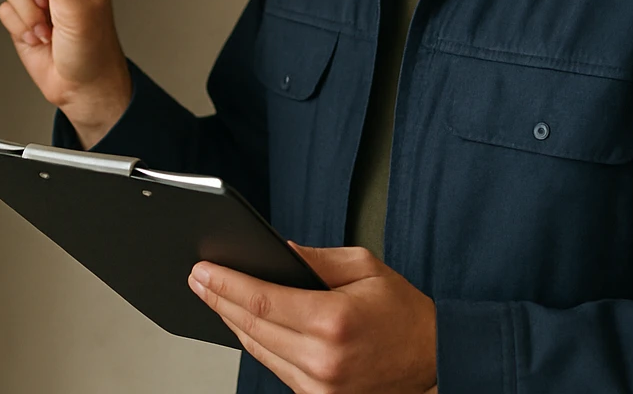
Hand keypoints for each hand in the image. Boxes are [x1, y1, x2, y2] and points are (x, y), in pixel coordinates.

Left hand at [189, 243, 436, 393]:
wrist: (434, 361)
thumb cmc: (405, 314)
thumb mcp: (366, 268)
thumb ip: (317, 259)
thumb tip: (278, 252)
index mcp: (333, 321)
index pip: (263, 302)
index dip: (227, 285)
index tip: (203, 271)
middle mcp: (322, 359)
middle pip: (252, 329)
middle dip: (220, 300)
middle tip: (198, 279)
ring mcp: (318, 387)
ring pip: (259, 352)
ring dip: (233, 323)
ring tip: (214, 297)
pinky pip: (276, 369)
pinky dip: (258, 345)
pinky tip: (245, 325)